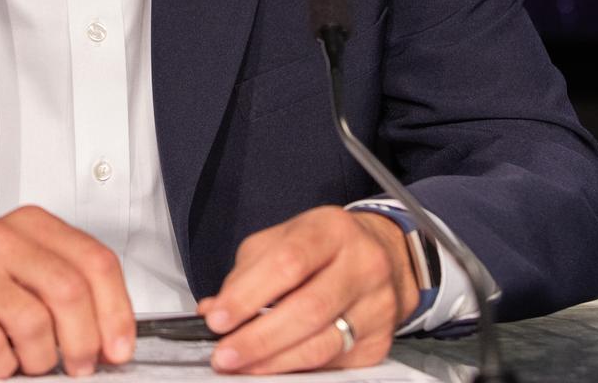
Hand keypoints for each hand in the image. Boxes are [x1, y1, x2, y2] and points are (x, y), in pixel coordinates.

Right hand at [0, 204, 134, 377]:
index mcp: (33, 225)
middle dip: (83, 342)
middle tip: (79, 367)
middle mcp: (1, 238)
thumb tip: (112, 337)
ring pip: (33, 323)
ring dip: (41, 360)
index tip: (119, 348)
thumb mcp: (26, 271)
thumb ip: (68, 291)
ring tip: (31, 363)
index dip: (116, 311)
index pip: (95, 261)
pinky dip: (2, 367)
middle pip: (69, 291)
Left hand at [196, 206, 418, 373]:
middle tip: (224, 354)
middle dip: (258, 337)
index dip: (249, 294)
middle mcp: (362, 264)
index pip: (288, 262)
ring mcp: (376, 305)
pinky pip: (334, 364)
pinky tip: (274, 369)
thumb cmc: (324, 247)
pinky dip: (298, 370)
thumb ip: (248, 271)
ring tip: (241, 365)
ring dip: (274, 361)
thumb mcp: (284, 239)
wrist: (383, 256)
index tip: (218, 318)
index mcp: (332, 229)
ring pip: (322, 344)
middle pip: (307, 308)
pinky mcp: (379, 342)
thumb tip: (214, 308)